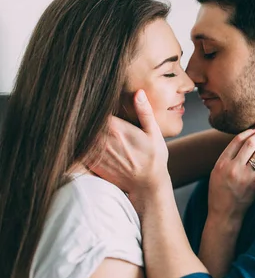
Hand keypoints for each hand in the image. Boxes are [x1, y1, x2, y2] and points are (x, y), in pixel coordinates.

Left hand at [89, 90, 169, 211]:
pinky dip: (79, 143)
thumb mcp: (154, 133)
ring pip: (81, 134)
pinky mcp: (91, 164)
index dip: (92, 102)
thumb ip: (145, 112)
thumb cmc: (154, 158)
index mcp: (116, 128)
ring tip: (77, 120)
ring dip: (80, 128)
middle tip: (80, 107)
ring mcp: (95, 153)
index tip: (90, 97)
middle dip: (83, 114)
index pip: (95, 109)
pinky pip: (80, 149)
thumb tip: (139, 92)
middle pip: (86, 121)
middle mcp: (102, 140)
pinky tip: (81, 139)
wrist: (147, 185)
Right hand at [208, 129, 254, 219]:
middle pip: (250, 144)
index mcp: (221, 163)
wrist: (224, 214)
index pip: (236, 141)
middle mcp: (233, 168)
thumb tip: (241, 142)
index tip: (254, 131)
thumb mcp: (216, 173)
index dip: (247, 133)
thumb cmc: (219, 193)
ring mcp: (245, 176)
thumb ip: (226, 158)